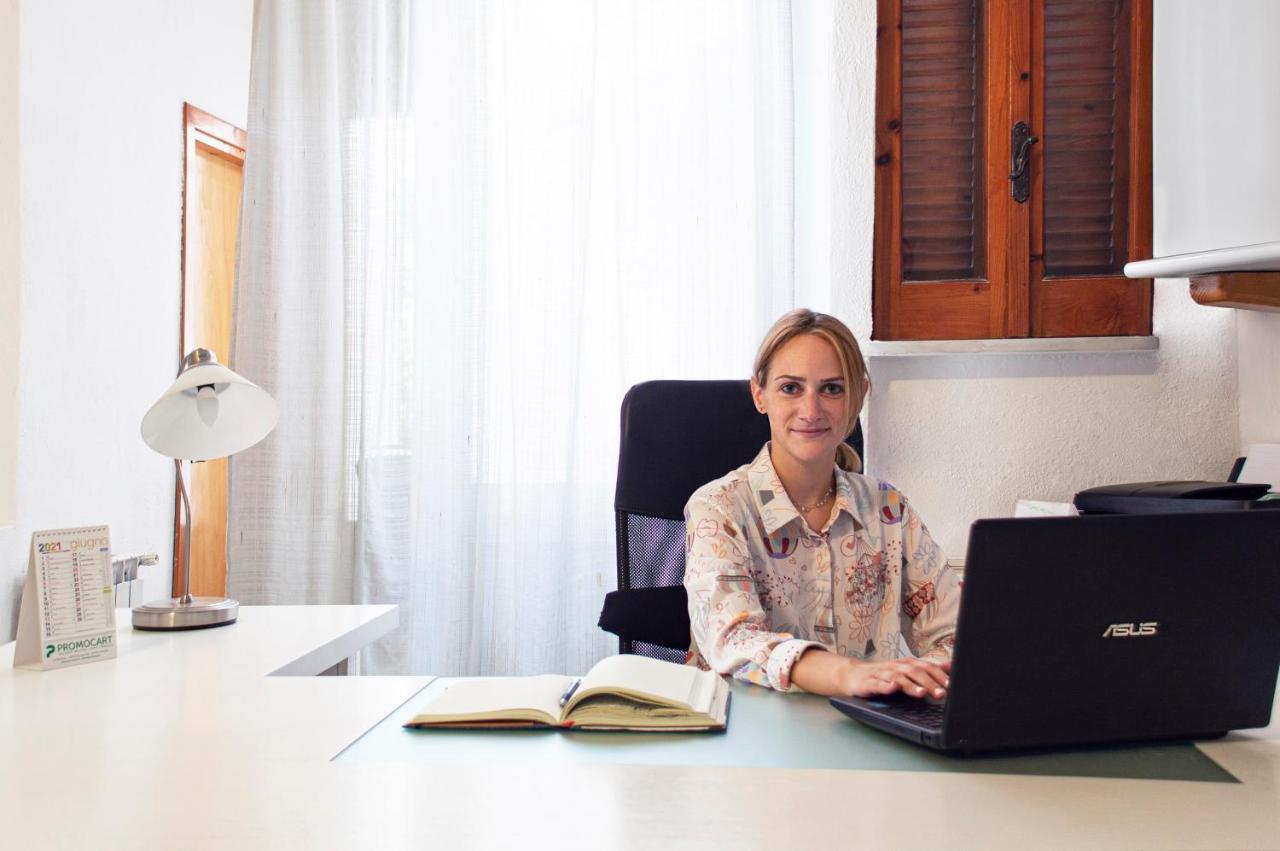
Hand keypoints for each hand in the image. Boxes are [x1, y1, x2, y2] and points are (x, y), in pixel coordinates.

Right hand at [790, 647, 950, 698]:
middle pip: (914, 672)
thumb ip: (929, 671)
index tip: (951, 685)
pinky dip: (885, 686)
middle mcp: (896, 667)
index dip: (939, 676)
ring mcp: (882, 674)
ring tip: (922, 693)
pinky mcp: (868, 682)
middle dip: (929, 683)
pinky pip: (877, 683)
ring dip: (911, 686)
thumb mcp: (907, 673)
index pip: (926, 667)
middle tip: (941, 694)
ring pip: (898, 678)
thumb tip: (951, 666)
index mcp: (907, 664)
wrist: (853, 675)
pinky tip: (892, 688)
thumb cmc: (883, 676)